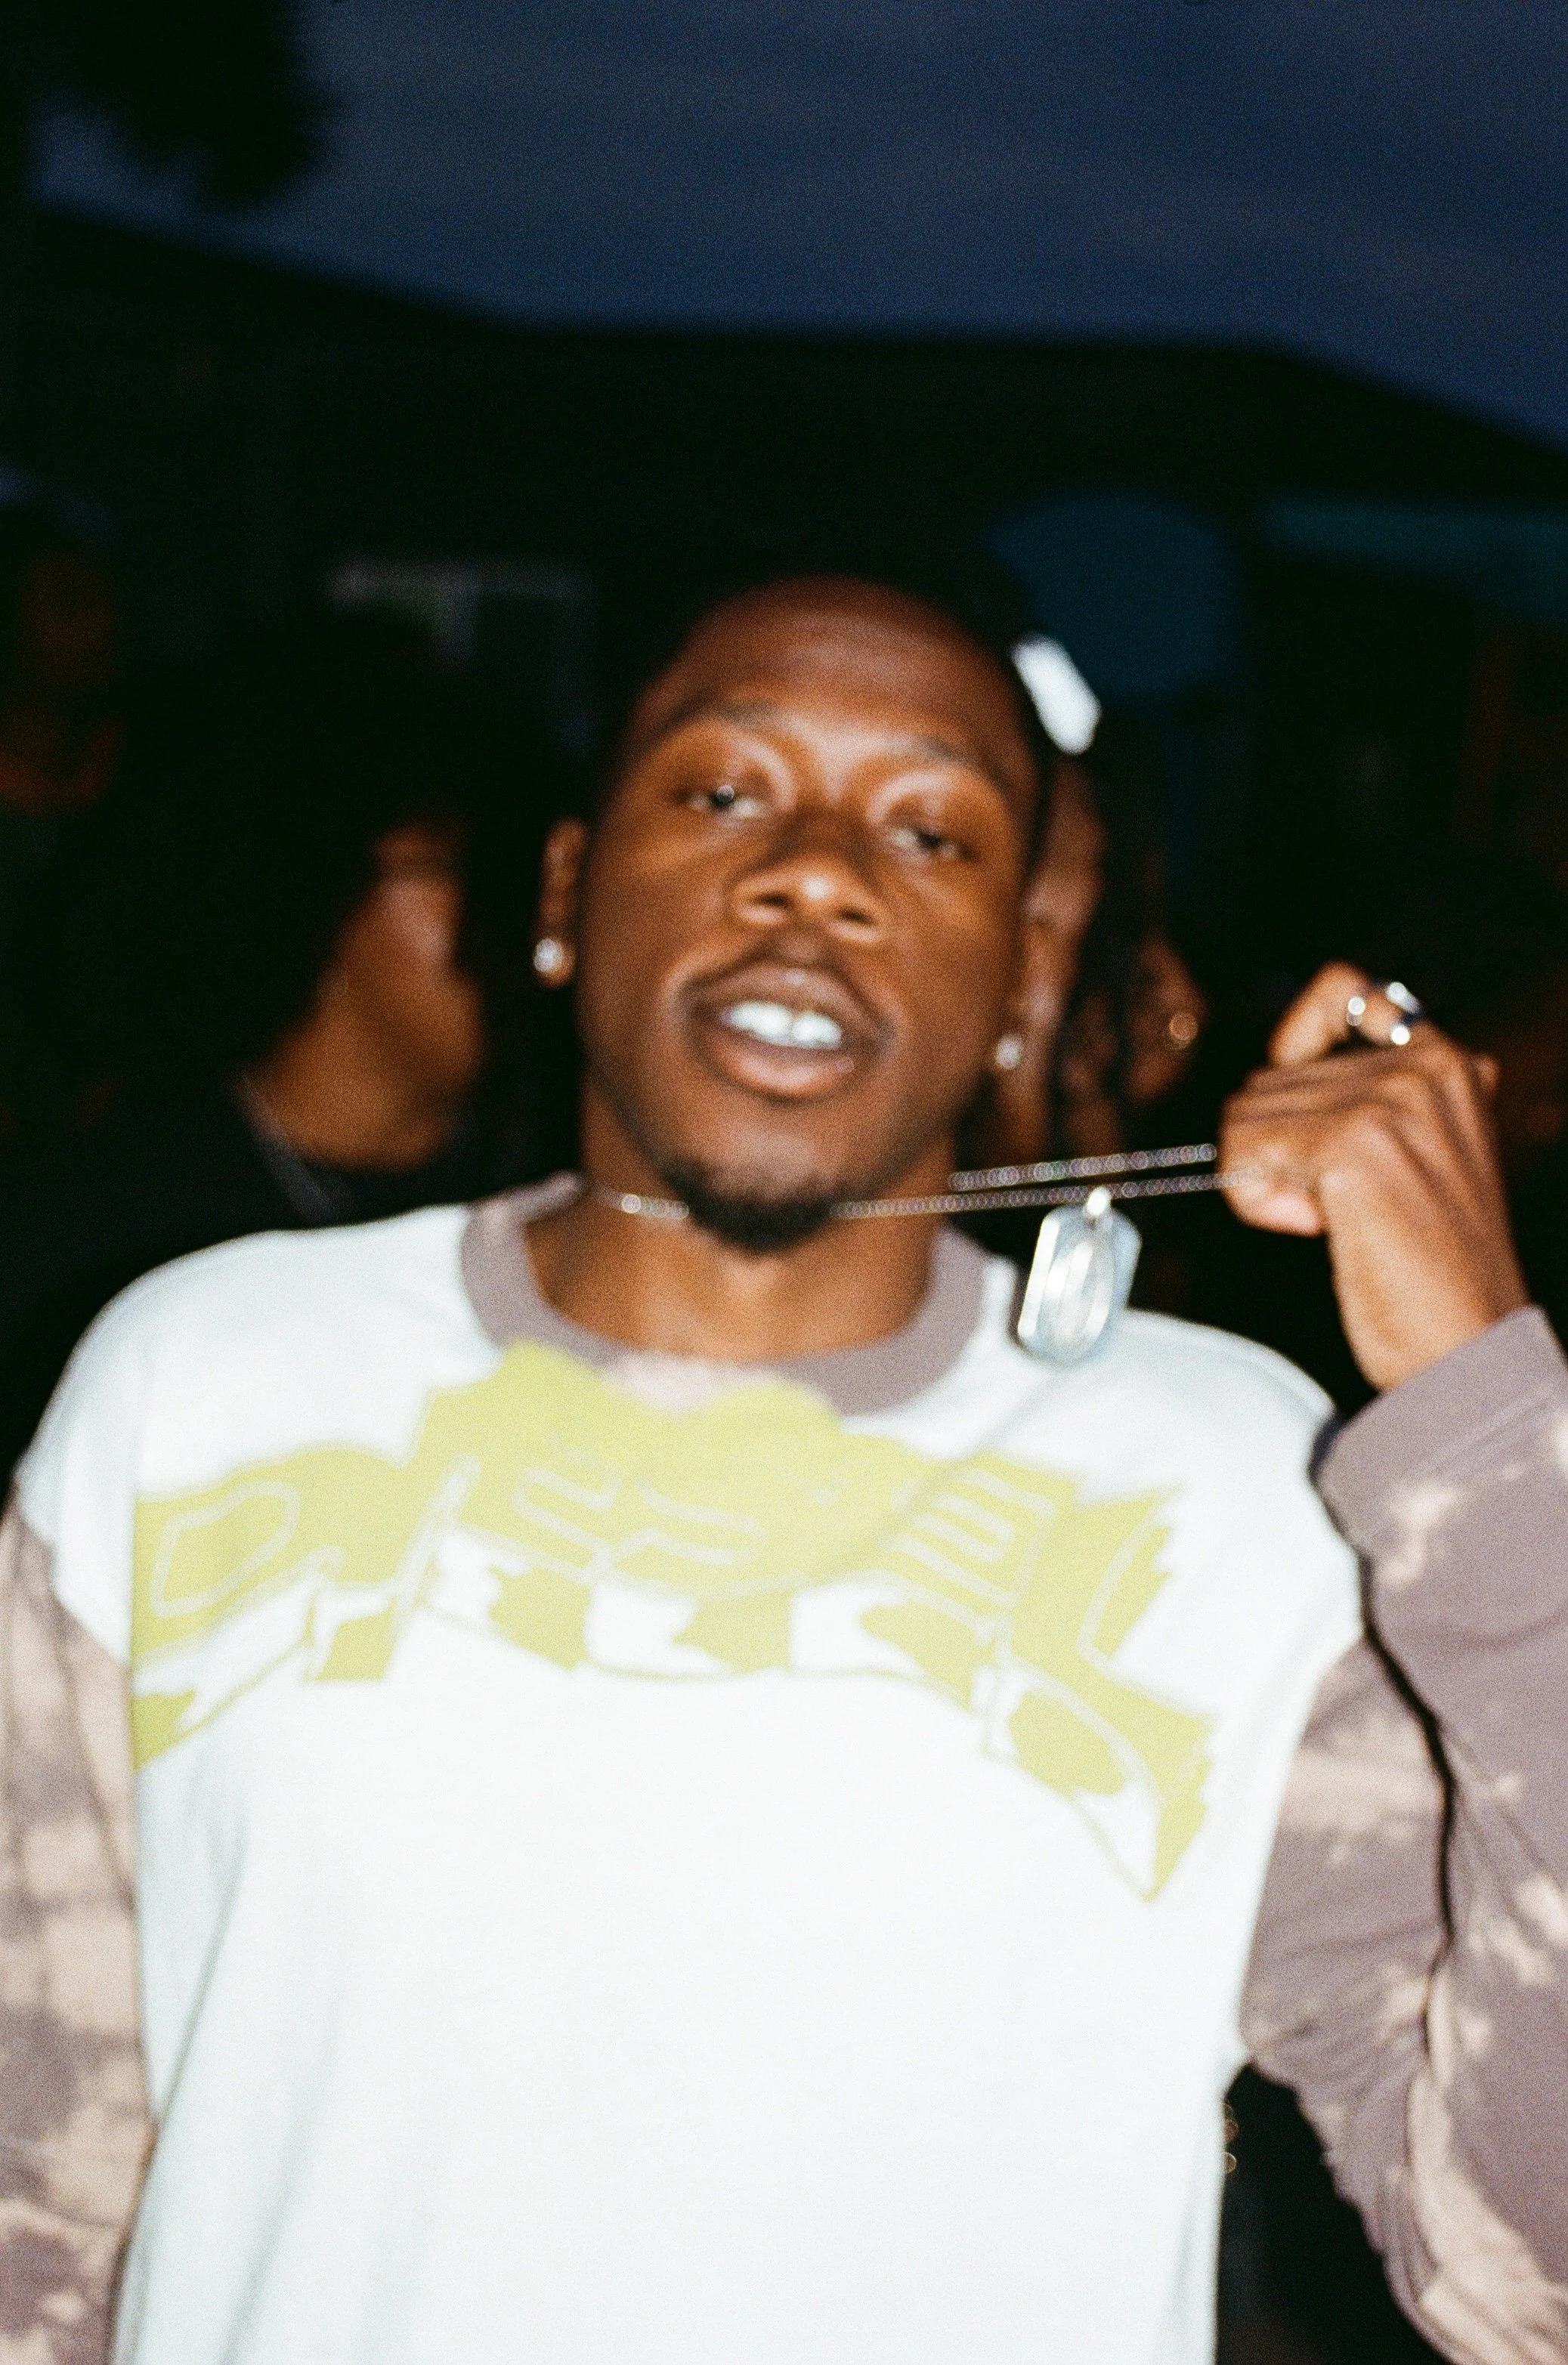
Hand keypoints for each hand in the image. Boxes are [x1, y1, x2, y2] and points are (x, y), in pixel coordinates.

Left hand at [1220, 963, 1528, 1390]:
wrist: (1468, 1342)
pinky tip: (1316, 1230)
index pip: (1342, 990)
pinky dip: (1257, 1202)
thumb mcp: (1427, 1154)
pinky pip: (1242, 1153)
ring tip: (1332, 1220)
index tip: (1294, 1107)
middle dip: (1278, 1145)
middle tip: (1333, 1206)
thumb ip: (1380, 1101)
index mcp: (1448, 1060)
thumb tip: (1284, 1067)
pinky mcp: (1352, 1147)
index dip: (1294, 1042)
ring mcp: (1389, 1102)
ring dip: (1266, 1178)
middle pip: (1269, 1075)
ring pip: (1245, 1114)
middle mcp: (1424, 1066)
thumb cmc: (1435, 1265)